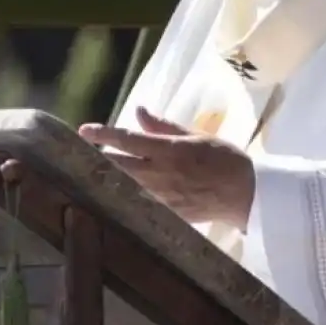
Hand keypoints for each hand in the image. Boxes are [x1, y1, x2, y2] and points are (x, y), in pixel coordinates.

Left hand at [78, 107, 254, 229]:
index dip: (102, 134)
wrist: (246, 193)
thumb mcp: (195, 135)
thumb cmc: (223, 159)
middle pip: (118, 166)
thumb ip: (162, 126)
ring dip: (108, 178)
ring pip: (124, 186)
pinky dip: (125, 196)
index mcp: (167, 150)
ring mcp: (161, 196)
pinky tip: (114, 194)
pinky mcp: (166, 213)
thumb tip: (138, 110)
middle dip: (97, 160)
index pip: (127, 140)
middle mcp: (160, 173)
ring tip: (91, 172)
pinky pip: (139, 203)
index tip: (83, 130)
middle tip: (79, 154)